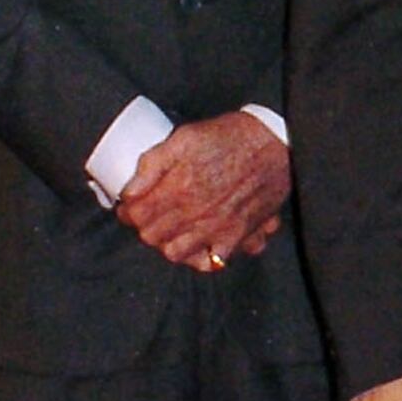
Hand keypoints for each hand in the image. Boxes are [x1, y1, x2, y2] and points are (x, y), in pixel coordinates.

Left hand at [120, 108, 291, 270]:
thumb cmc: (229, 138)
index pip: (137, 215)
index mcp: (179, 188)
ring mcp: (216, 228)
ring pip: (176, 253)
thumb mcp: (185, 138)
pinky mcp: (237, 236)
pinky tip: (197, 244)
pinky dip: (200, 258)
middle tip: (148, 215)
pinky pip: (211, 262)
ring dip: (167, 243)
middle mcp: (195, 214)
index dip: (127, 211)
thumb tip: (130, 190)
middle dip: (144, 226)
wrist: (273, 145)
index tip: (129, 205)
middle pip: (152, 237)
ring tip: (169, 229)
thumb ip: (153, 163)